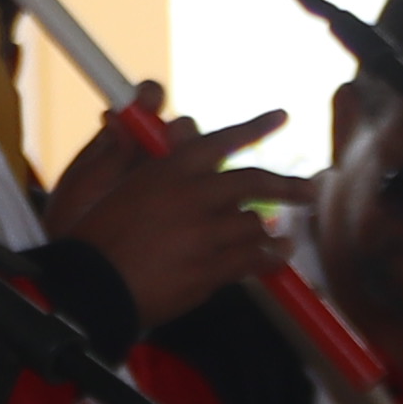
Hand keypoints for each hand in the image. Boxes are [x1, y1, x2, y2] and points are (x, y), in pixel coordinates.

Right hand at [45, 109, 301, 331]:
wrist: (92, 286)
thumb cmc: (96, 238)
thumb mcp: (117, 188)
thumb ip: (153, 169)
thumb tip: (174, 144)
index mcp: (168, 169)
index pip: (220, 140)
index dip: (254, 128)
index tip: (281, 117)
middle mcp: (191, 195)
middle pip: (253, 182)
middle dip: (287, 186)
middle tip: (311, 190)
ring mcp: (203, 233)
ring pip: (253, 224)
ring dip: (268, 233)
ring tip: (285, 240)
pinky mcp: (209, 268)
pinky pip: (251, 260)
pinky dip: (267, 259)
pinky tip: (275, 260)